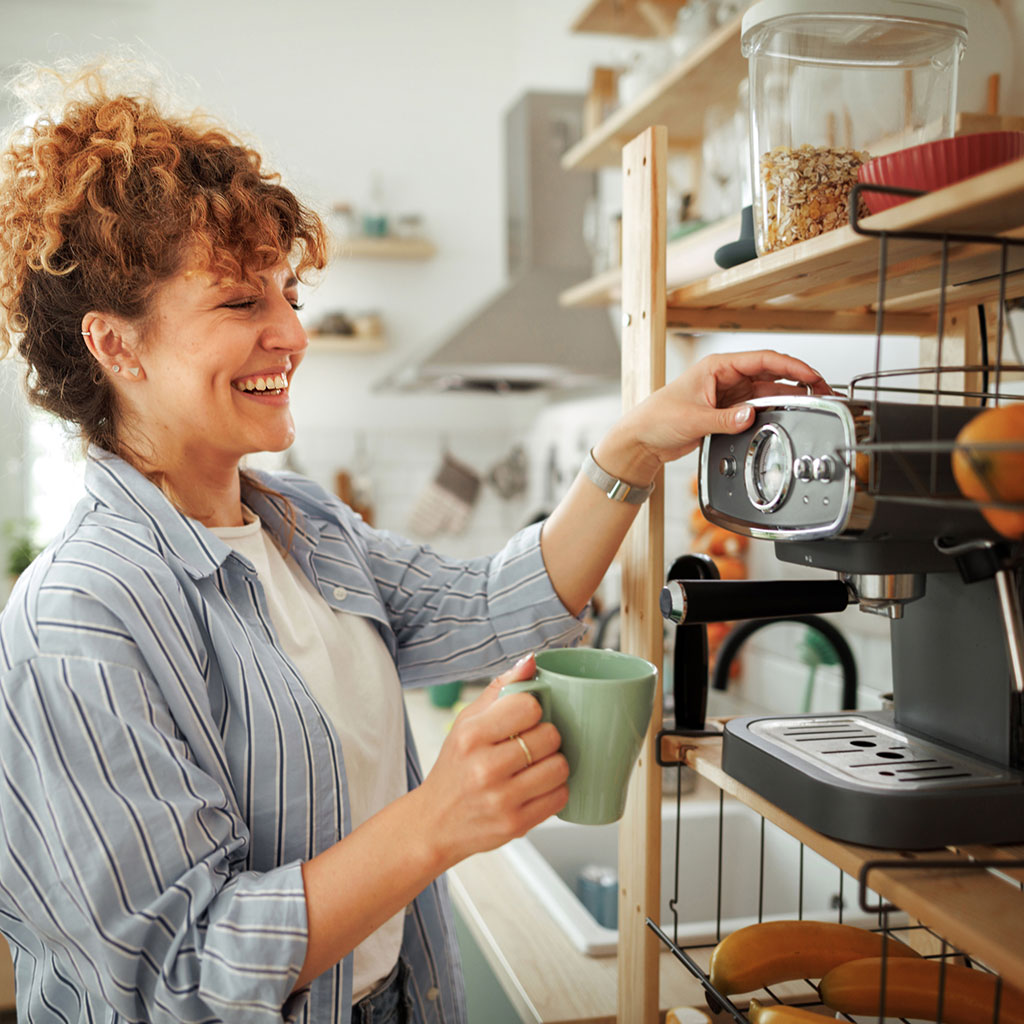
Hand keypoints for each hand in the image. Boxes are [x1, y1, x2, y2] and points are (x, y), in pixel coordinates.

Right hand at [417, 655, 568, 868]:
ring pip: (559, 767)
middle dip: (547, 737)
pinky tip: (537, 787)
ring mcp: (501, 799)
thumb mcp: (466, 722)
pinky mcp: (515, 824)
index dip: (534, 709)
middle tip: (533, 744)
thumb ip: (500, 688)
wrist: (434, 823)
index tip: (526, 718)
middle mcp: (485, 767)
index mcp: (471, 735)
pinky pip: (560, 798)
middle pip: (549, 737)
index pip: (529, 706)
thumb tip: (531, 661)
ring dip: (555, 764)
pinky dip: (555, 790)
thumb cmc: (455, 767)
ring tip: (537, 765)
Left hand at [594, 349, 829, 483]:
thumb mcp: (693, 418)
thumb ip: (724, 419)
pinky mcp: (727, 411)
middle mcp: (725, 376)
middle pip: (771, 373)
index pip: (763, 359)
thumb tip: (750, 416)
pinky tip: (786, 416)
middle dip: (798, 381)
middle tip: (822, 392)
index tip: (812, 376)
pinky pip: (756, 407)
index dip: (792, 367)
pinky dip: (772, 411)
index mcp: (717, 366)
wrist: (642, 439)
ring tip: (811, 405)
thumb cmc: (657, 418)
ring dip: (788, 397)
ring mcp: (728, 394)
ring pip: (766, 391)